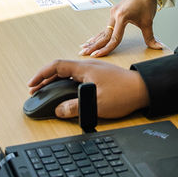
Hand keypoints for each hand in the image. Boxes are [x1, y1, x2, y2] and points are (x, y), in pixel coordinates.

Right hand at [27, 59, 149, 119]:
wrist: (145, 89)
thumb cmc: (124, 93)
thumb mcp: (97, 104)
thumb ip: (75, 107)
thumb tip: (59, 110)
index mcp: (85, 69)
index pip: (57, 66)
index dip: (41, 75)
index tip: (32, 84)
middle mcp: (89, 66)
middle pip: (61, 69)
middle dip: (45, 79)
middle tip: (35, 91)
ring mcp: (95, 70)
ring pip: (69, 73)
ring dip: (56, 81)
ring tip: (47, 92)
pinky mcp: (101, 76)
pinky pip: (78, 77)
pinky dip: (67, 83)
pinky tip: (66, 92)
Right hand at [81, 0, 164, 56]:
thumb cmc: (146, 2)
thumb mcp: (148, 21)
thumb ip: (150, 36)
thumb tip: (157, 47)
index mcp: (122, 17)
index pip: (114, 38)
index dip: (106, 48)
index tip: (98, 56)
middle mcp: (114, 15)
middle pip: (104, 35)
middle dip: (93, 46)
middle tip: (83, 54)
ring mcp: (113, 14)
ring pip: (102, 31)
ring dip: (93, 41)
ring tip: (83, 48)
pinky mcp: (114, 13)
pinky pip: (105, 27)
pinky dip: (98, 34)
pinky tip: (91, 39)